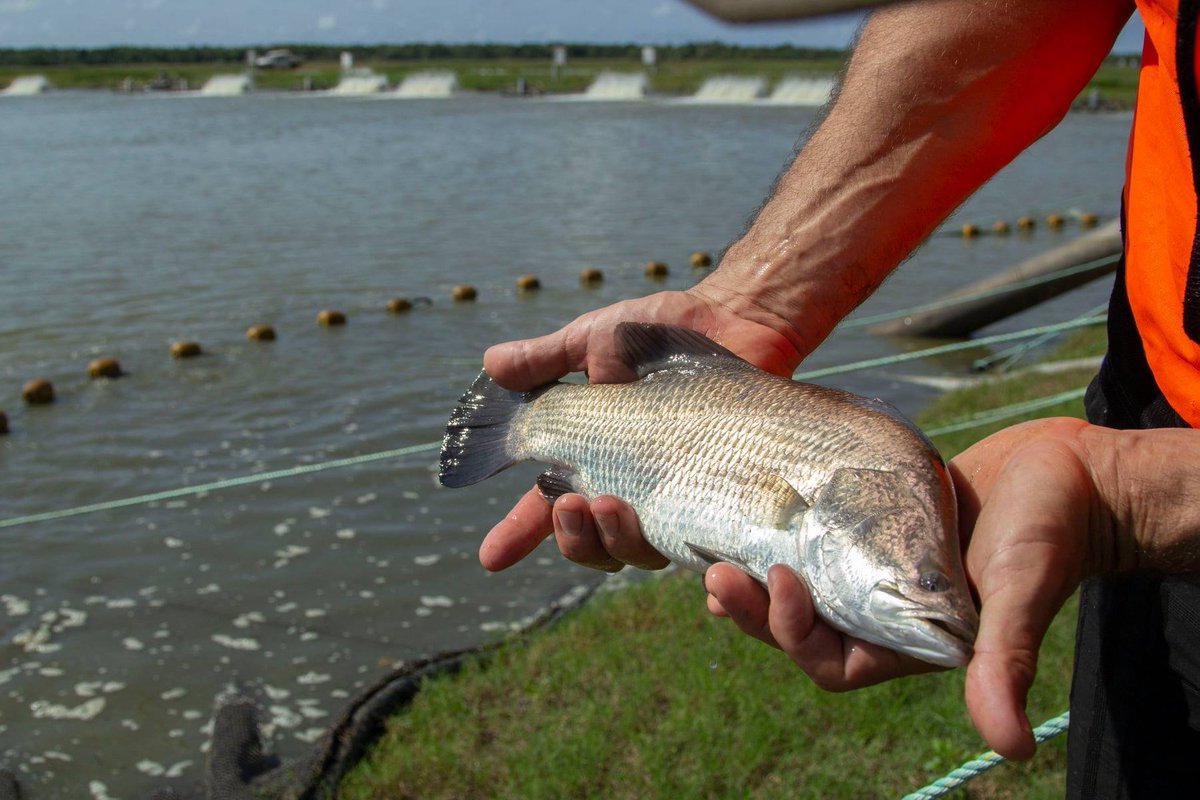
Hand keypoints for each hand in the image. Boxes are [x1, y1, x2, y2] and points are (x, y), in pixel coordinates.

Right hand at [478, 286, 804, 572]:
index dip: (517, 535)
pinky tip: (688, 557)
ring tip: (611, 502)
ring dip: (616, 539)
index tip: (493, 557)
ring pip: (638, 551)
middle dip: (571, 537)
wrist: (736, 320)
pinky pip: (706, 551)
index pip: (544, 507)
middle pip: (589, 542)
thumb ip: (546, 360)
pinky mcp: (719, 500)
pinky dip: (693, 567)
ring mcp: (673, 497)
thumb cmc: (662, 333)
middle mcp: (628, 486)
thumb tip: (490, 364)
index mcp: (591, 456)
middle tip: (570, 505)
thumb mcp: (596, 340)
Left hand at [705, 417, 1097, 759]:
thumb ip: (1004, 662)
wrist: (1070, 475)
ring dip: (754, 580)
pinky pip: (813, 540)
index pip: (830, 662)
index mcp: (909, 641)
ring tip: (712, 561)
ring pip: (798, 588)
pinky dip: (780, 536)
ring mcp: (873, 569)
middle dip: (752, 611)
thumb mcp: (1019, 592)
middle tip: (714, 575)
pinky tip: (747, 515)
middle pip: (799, 631)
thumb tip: (1007, 746)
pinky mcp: (871, 525)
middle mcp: (883, 612)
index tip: (776, 580)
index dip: (791, 634)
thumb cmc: (1051, 533)